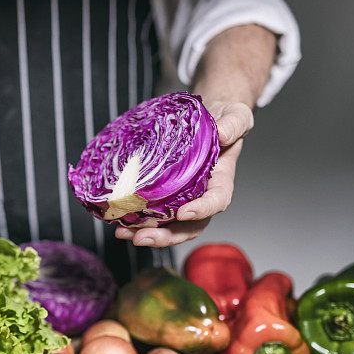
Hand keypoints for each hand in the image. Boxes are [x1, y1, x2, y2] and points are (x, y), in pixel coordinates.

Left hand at [114, 101, 252, 247]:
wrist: (209, 119)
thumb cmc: (225, 122)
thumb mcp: (236, 116)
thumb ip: (233, 125)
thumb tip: (222, 134)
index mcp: (220, 183)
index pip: (216, 202)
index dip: (201, 211)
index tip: (183, 213)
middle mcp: (200, 198)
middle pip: (187, 227)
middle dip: (165, 236)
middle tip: (141, 237)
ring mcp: (180, 199)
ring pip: (166, 226)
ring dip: (145, 233)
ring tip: (123, 233)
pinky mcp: (163, 195)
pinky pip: (151, 213)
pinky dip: (134, 220)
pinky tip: (116, 219)